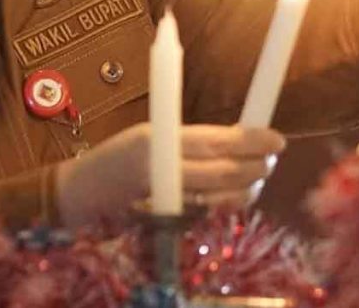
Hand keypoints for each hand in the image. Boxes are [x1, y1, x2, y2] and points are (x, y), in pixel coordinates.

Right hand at [55, 123, 285, 226]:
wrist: (81, 195)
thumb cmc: (118, 158)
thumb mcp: (150, 136)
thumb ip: (191, 140)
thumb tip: (241, 138)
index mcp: (157, 141)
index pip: (215, 141)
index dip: (250, 140)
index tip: (277, 138)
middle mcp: (162, 172)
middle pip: (225, 172)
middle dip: (257, 164)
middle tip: (272, 156)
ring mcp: (166, 201)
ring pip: (224, 197)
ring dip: (248, 186)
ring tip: (256, 174)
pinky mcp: (169, 222)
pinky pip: (211, 213)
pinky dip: (229, 203)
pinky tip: (235, 192)